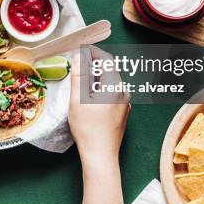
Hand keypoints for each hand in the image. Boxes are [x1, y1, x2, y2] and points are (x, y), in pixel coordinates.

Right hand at [68, 46, 129, 203]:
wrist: (101, 155)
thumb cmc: (88, 128)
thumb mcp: (78, 100)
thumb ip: (79, 76)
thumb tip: (78, 56)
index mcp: (114, 86)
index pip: (106, 60)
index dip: (93, 51)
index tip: (81, 47)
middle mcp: (123, 92)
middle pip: (110, 69)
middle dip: (95, 62)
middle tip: (79, 60)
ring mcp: (125, 103)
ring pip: (112, 81)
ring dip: (98, 75)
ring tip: (82, 76)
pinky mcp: (123, 112)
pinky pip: (113, 92)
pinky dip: (102, 87)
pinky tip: (91, 94)